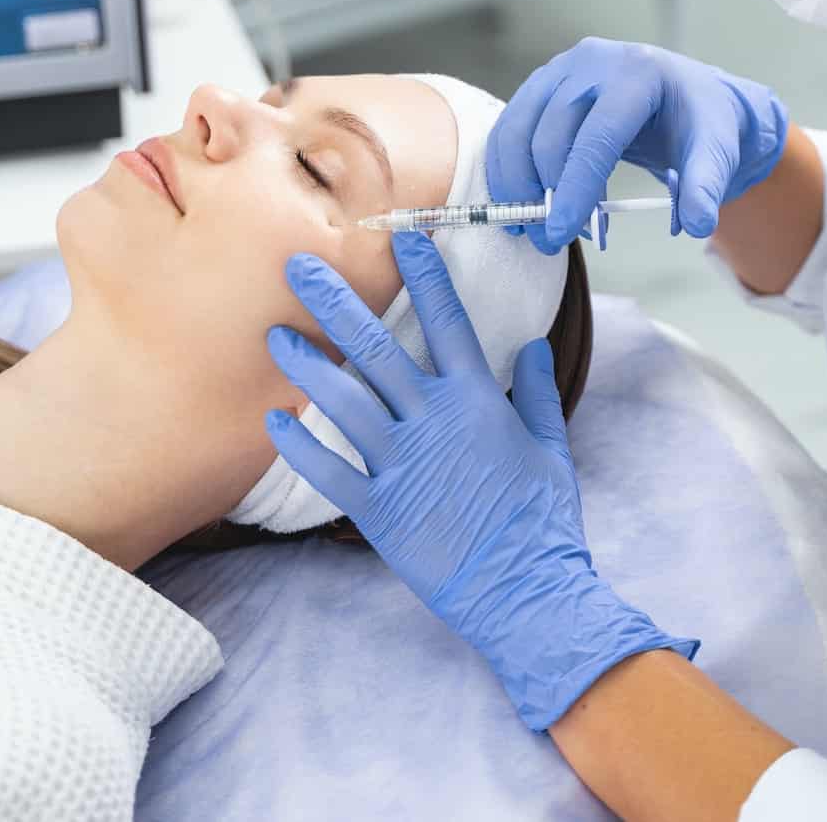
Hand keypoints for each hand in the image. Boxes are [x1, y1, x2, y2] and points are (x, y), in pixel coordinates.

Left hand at [265, 232, 696, 730]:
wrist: (524, 590)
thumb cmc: (542, 521)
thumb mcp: (551, 447)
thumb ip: (535, 392)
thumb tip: (532, 347)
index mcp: (476, 401)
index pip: (446, 321)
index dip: (423, 276)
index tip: (402, 236)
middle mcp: (434, 423)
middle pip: (374, 349)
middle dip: (334, 303)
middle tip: (299, 266)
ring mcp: (402, 465)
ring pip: (342, 401)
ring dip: (306, 366)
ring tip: (276, 338)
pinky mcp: (378, 510)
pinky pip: (328, 469)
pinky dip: (299, 444)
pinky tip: (275, 421)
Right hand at [488, 38, 789, 252]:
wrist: (687, 95)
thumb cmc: (700, 122)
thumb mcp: (716, 151)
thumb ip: (706, 186)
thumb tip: (698, 224)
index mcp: (638, 73)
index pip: (596, 137)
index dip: (575, 187)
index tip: (562, 232)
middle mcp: (593, 62)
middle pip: (551, 133)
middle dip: (543, 193)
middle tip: (549, 241)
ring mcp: (562, 68)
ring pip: (519, 127)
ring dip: (514, 182)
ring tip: (526, 227)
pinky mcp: (543, 83)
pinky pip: (511, 125)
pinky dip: (506, 166)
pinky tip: (516, 200)